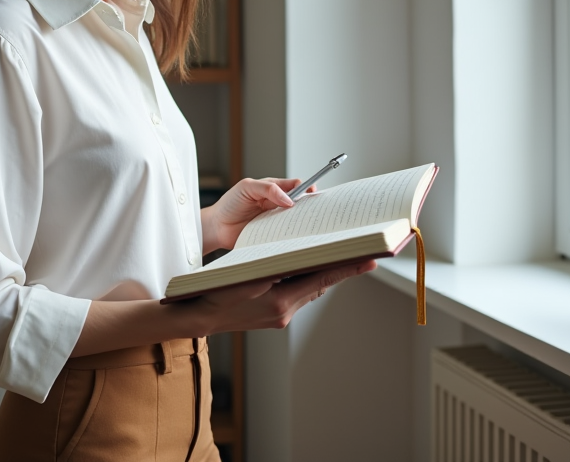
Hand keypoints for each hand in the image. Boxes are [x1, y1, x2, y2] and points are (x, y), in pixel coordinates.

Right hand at [191, 260, 377, 333]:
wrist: (198, 316)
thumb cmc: (217, 291)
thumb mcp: (248, 273)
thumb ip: (278, 265)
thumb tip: (304, 253)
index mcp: (282, 301)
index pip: (323, 279)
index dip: (348, 267)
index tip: (371, 258)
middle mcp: (285, 311)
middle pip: (319, 284)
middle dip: (338, 267)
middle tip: (359, 251)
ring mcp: (280, 316)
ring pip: (309, 289)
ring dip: (320, 273)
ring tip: (335, 255)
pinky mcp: (274, 316)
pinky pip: (296, 294)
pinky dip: (304, 280)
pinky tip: (304, 268)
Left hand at [201, 177, 310, 253]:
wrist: (217, 226)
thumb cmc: (230, 204)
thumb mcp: (247, 187)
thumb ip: (267, 189)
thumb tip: (289, 199)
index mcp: (273, 189)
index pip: (295, 186)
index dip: (306, 188)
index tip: (311, 192)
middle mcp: (277, 205)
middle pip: (299, 204)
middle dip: (308, 206)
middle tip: (312, 210)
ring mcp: (276, 220)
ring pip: (295, 220)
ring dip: (300, 222)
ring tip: (303, 223)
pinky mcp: (272, 235)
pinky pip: (285, 235)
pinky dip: (290, 236)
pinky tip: (291, 236)